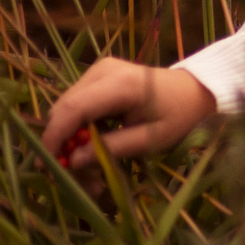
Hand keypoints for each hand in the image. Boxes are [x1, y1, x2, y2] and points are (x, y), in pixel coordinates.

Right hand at [36, 60, 215, 169]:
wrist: (197, 92)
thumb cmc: (181, 116)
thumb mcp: (152, 139)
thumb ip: (112, 148)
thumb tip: (73, 161)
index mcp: (121, 84)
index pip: (73, 108)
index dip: (55, 136)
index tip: (47, 163)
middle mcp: (104, 71)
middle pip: (64, 109)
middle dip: (63, 143)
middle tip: (74, 174)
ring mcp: (99, 70)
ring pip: (67, 108)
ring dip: (72, 138)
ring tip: (90, 167)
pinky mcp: (98, 76)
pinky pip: (78, 104)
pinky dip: (80, 128)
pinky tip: (95, 147)